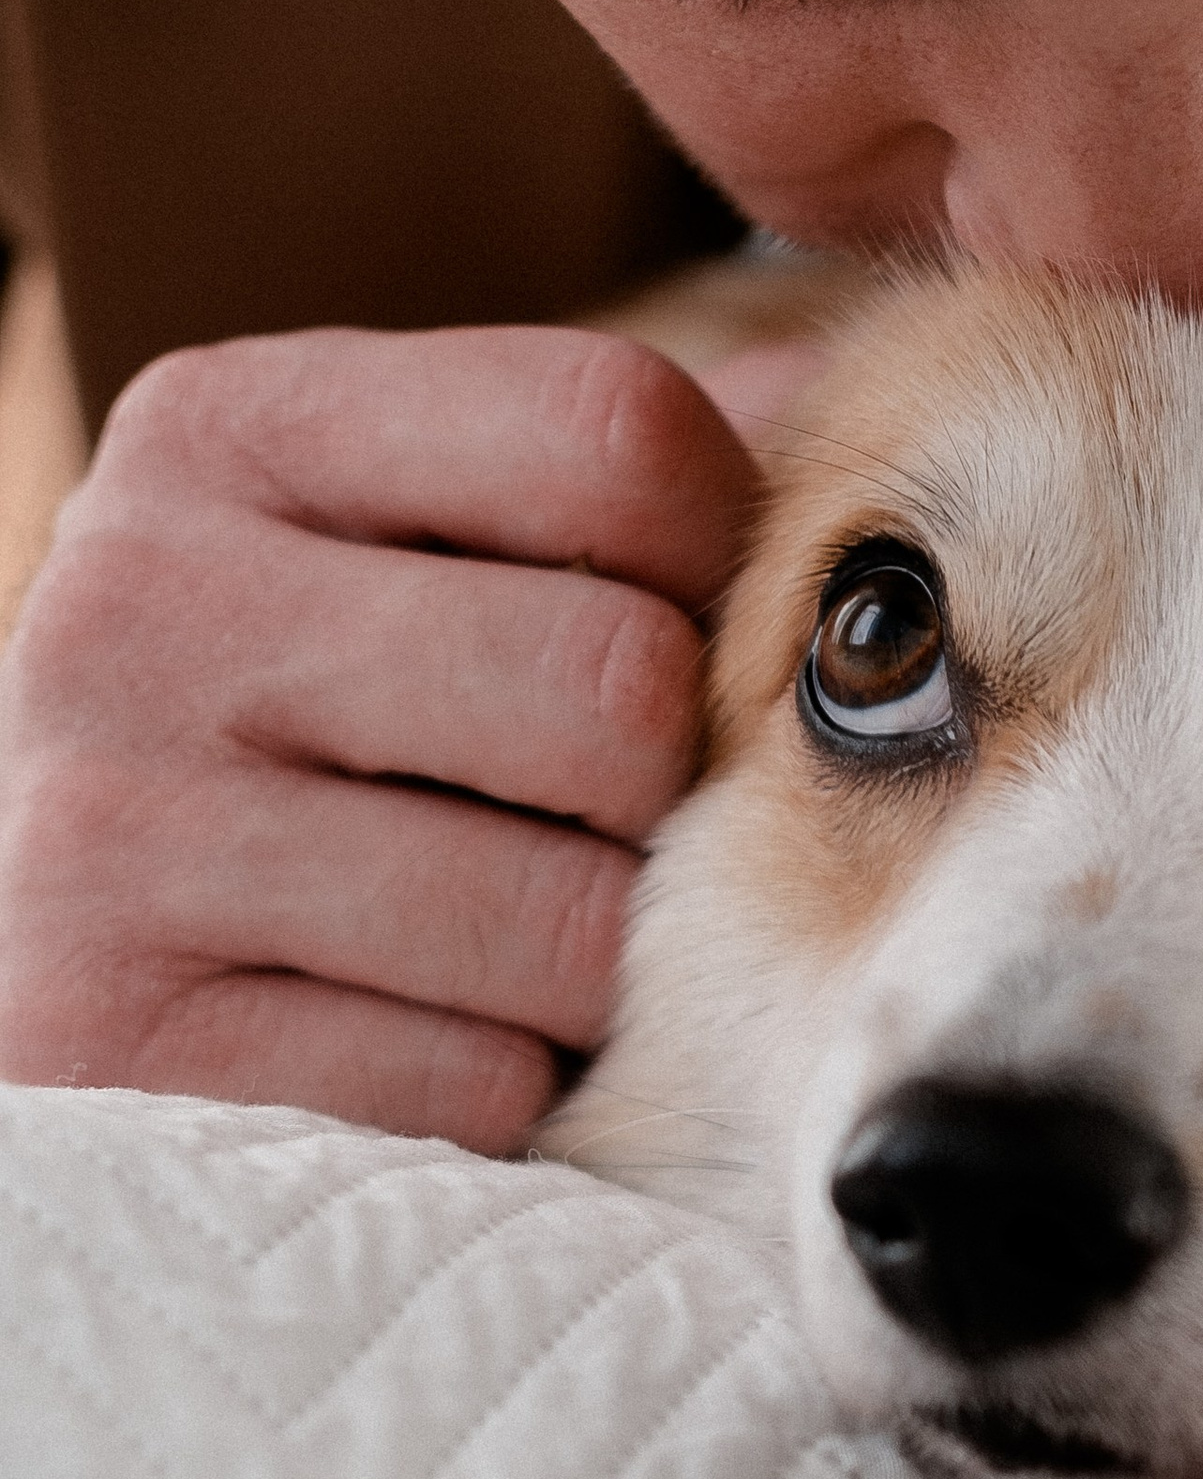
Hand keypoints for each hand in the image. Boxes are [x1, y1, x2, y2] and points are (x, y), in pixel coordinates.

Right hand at [0, 323, 756, 1147]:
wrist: (44, 939)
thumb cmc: (294, 729)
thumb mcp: (398, 537)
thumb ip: (605, 466)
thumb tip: (847, 385)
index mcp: (230, 428)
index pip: (620, 430)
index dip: (722, 547)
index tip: (684, 623)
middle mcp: (142, 600)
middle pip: (618, 686)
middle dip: (661, 789)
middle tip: (588, 823)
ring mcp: (111, 828)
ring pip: (569, 921)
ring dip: (592, 968)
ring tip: (506, 940)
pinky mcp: (124, 1041)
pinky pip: (471, 1086)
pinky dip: (492, 1093)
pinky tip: (413, 1039)